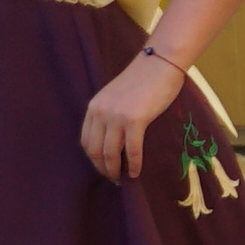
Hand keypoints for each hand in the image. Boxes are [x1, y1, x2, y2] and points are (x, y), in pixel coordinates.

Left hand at [82, 52, 182, 183]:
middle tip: (113, 178)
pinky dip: (133, 164)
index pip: (86, 141)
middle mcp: (101, 113)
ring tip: (122, 179)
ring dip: (115, 170)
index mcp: (94, 107)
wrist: (159, 65)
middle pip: (95, 150)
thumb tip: (114, 138)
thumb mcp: (116, 97)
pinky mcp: (135, 120)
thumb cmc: (143, 80)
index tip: (104, 167)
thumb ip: (110, 113)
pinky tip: (136, 172)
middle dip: (102, 168)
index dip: (93, 159)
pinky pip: (131, 150)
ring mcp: (116, 116)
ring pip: (110, 153)